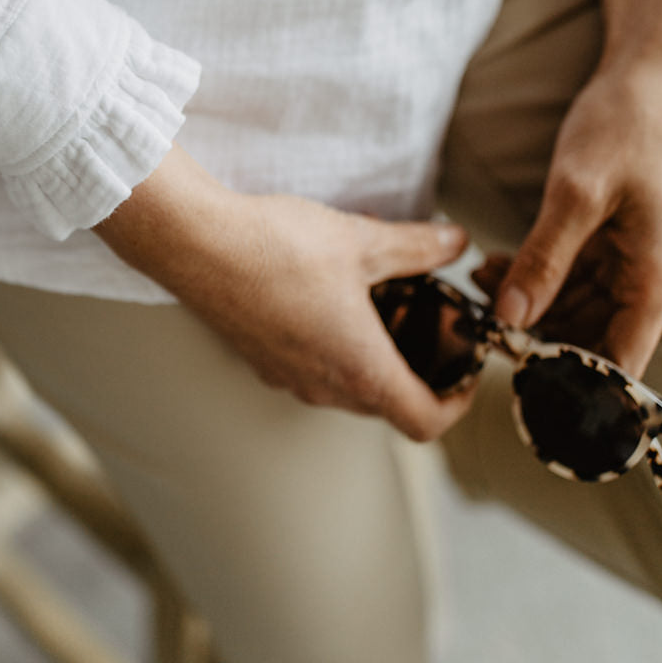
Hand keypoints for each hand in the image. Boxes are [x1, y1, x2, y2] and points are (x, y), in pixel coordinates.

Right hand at [96, 145, 476, 440]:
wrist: (195, 245)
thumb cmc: (276, 247)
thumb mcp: (363, 240)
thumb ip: (418, 247)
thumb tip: (456, 243)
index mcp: (360, 369)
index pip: (425, 422)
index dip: (457, 404)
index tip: (466, 371)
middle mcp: (323, 386)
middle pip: (388, 407)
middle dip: (417, 374)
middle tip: (432, 328)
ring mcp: (287, 377)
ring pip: (347, 390)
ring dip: (372, 362)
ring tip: (384, 309)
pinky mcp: (260, 360)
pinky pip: (311, 372)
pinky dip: (334, 350)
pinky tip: (332, 300)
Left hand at [492, 0, 661, 378]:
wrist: (653, 68)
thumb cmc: (626, 122)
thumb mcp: (576, 192)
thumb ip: (544, 259)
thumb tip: (513, 319)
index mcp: (655, 279)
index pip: (617, 365)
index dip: (570, 386)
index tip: (516, 387)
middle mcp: (651, 278)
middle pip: (593, 340)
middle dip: (536, 337)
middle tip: (476, 322)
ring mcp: (634, 258)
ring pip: (579, 309)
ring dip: (530, 306)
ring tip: (478, 286)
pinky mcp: (616, 238)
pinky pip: (576, 277)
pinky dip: (537, 277)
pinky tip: (495, 268)